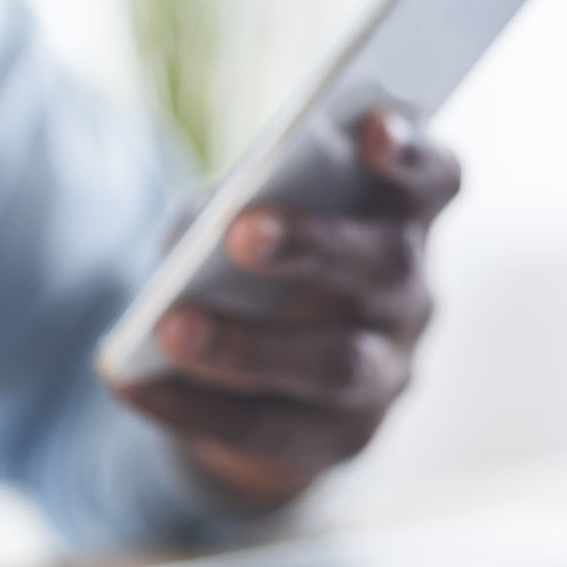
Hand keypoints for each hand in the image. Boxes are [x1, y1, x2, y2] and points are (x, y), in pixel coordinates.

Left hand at [117, 112, 460, 511]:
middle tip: (243, 231)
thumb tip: (210, 228)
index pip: (434, 178)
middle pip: (385, 265)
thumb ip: (229, 208)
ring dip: (251, 345)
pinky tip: (133, 385)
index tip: (376, 126)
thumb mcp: (226, 222)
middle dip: (315, 244)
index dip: (412, 154)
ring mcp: (386, 374)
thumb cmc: (240, 268)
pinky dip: (193, 405)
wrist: (243, 383)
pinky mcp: (340, 441)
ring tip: (173, 328)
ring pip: (337, 363)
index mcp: (397, 219)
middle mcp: (410, 296)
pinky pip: (270, 429)